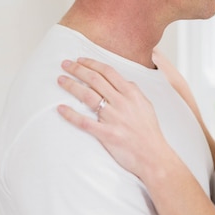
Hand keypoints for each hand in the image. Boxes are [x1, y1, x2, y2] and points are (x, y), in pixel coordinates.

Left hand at [57, 58, 163, 179]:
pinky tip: (61, 108)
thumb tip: (123, 81)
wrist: (153, 155)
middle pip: (95, 79)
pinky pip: (84, 122)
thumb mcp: (146, 105)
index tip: (80, 60)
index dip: (91, 63)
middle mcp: (122, 102)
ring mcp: (113, 118)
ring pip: (88, 96)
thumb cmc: (149, 131)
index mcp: (131, 93)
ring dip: (71, 86)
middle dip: (77, 69)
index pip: (108, 72)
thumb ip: (134, 92)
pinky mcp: (106, 134)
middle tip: (64, 64)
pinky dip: (71, 115)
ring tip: (61, 80)